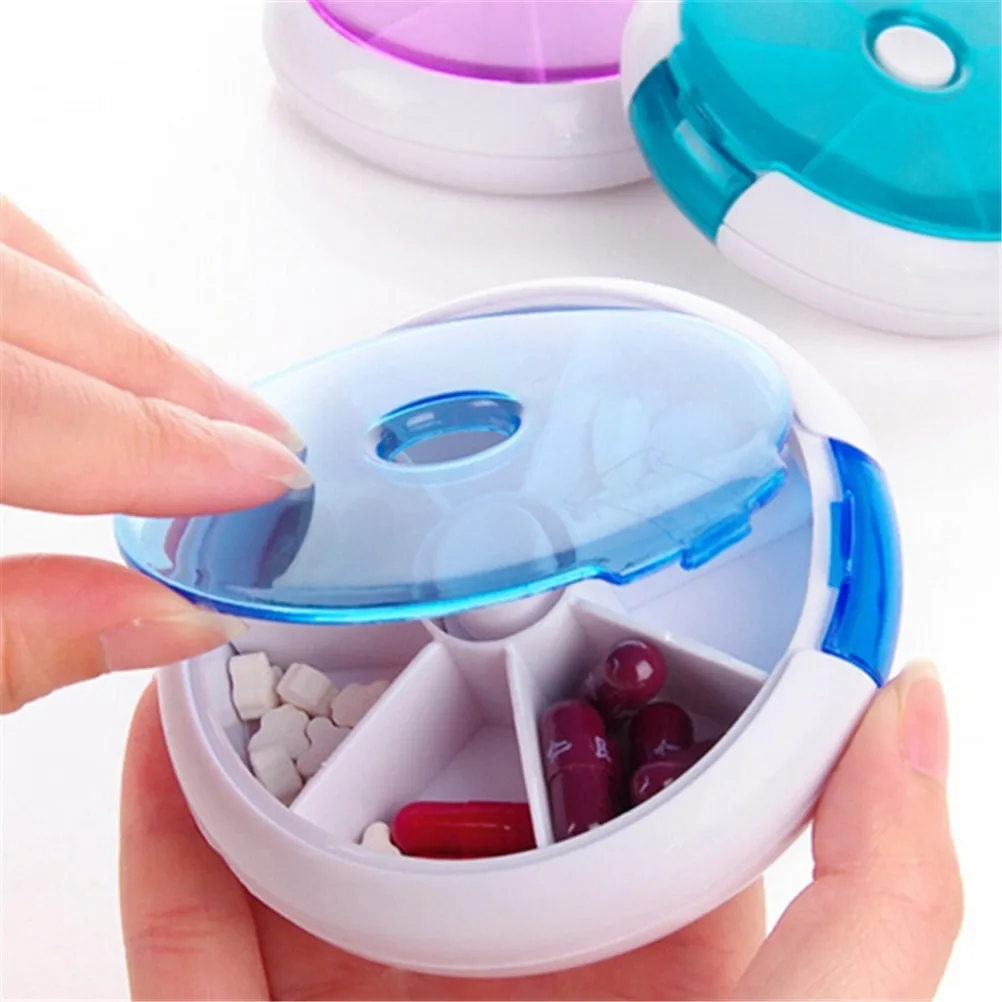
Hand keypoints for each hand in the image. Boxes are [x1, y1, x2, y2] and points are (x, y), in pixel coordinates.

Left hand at [0, 197, 310, 711]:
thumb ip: (12, 644)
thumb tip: (165, 623)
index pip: (42, 404)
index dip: (171, 447)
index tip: (273, 478)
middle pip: (38, 306)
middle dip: (174, 381)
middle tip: (269, 441)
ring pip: (14, 245)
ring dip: (116, 324)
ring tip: (195, 396)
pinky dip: (51, 285)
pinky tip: (82, 339)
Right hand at [120, 660, 961, 1000]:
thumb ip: (884, 874)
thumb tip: (912, 695)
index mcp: (619, 955)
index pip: (585, 783)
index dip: (554, 674)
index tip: (521, 581)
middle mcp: (488, 968)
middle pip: (417, 790)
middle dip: (382, 678)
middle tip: (350, 573)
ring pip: (287, 838)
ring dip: (254, 731)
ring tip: (244, 618)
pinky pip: (189, 923)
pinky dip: (169, 825)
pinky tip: (165, 728)